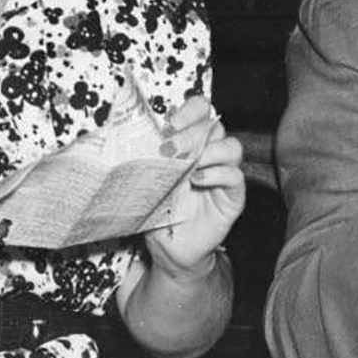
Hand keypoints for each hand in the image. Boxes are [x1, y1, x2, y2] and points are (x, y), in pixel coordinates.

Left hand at [144, 97, 245, 275]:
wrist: (168, 247)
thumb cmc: (158, 209)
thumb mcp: (148, 177)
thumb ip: (146, 155)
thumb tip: (122, 135)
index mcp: (191, 141)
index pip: (201, 110)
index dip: (191, 110)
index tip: (171, 121)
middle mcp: (211, 153)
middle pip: (215, 126)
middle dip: (191, 133)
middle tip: (170, 147)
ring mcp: (224, 174)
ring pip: (233, 147)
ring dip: (211, 151)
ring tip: (189, 165)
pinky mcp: (233, 197)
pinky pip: (235, 177)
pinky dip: (217, 175)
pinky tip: (197, 181)